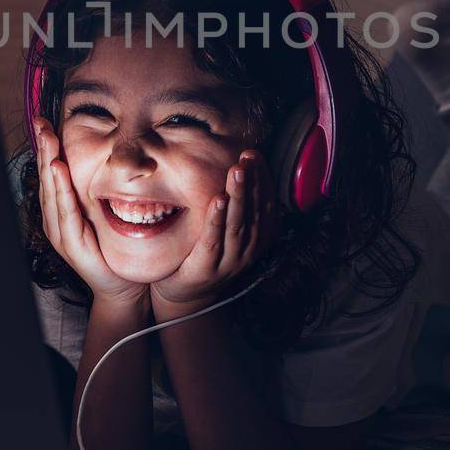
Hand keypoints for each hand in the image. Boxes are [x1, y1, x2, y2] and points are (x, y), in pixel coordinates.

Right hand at [35, 117, 148, 306]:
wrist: (121, 285)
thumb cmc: (113, 248)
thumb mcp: (102, 211)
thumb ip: (95, 189)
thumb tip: (101, 156)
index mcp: (61, 209)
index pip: (51, 171)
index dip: (47, 146)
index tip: (44, 121)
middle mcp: (55, 218)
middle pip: (46, 177)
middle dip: (43, 148)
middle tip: (41, 123)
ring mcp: (60, 232)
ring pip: (52, 190)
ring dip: (48, 163)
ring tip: (47, 139)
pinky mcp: (71, 243)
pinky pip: (65, 211)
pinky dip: (61, 189)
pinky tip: (58, 171)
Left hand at [149, 148, 279, 314]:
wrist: (184, 293)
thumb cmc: (205, 252)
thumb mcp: (227, 231)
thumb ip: (238, 207)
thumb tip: (244, 168)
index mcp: (258, 239)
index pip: (266, 205)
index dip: (262, 179)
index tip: (254, 156)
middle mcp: (248, 251)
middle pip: (254, 211)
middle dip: (253, 182)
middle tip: (248, 157)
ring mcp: (229, 262)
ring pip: (238, 224)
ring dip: (239, 196)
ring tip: (237, 172)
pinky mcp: (207, 268)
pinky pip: (214, 240)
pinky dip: (217, 220)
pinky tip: (217, 200)